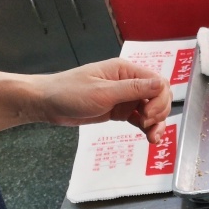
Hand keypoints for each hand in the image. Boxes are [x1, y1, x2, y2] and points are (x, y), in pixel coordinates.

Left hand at [35, 58, 172, 142]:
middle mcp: (128, 82)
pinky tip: (149, 137)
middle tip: (147, 124)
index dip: (159, 99)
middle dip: (159, 112)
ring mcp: (125, 97)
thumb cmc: (69, 92)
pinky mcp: (120, 110)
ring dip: (157, 123)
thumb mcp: (103, 92)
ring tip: (152, 138)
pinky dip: (147, 127)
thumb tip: (160, 84)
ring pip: (152, 109)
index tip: (149, 115)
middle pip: (159, 96)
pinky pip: (141, 118)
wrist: (47, 103)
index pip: (157, 82)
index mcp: (125, 71)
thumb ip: (133, 89)